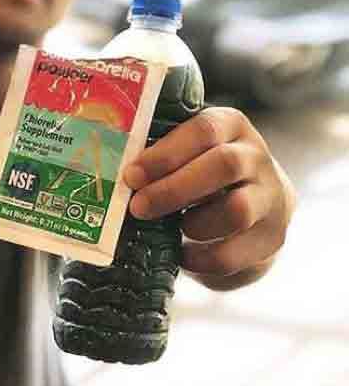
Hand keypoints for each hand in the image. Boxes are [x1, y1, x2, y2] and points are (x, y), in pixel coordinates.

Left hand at [123, 107, 295, 289]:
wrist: (261, 200)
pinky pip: (237, 254)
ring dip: (193, 224)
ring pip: (236, 210)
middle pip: (223, 166)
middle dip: (173, 189)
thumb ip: (160, 155)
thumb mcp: (189, 151)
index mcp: (230, 125)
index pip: (203, 130)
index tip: (132, 176)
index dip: (165, 154)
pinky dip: (203, 260)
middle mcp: (257, 156)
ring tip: (171, 229)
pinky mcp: (273, 237)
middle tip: (138, 207)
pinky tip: (184, 255)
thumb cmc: (204, 169)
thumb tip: (112, 176)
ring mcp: (271, 197)